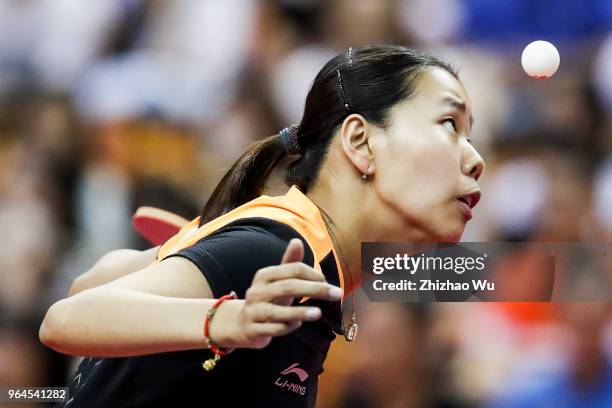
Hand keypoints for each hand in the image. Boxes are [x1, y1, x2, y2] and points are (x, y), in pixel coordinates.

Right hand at [212, 239, 342, 348]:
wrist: (242, 324)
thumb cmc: (268, 299)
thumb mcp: (278, 281)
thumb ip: (289, 263)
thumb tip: (297, 241)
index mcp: (264, 275)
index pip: (292, 270)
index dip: (312, 274)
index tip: (328, 282)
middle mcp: (257, 291)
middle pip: (288, 287)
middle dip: (315, 290)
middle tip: (337, 294)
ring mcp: (253, 311)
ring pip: (277, 311)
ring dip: (300, 312)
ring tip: (318, 313)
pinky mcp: (253, 330)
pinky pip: (272, 329)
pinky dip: (286, 327)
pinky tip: (297, 325)